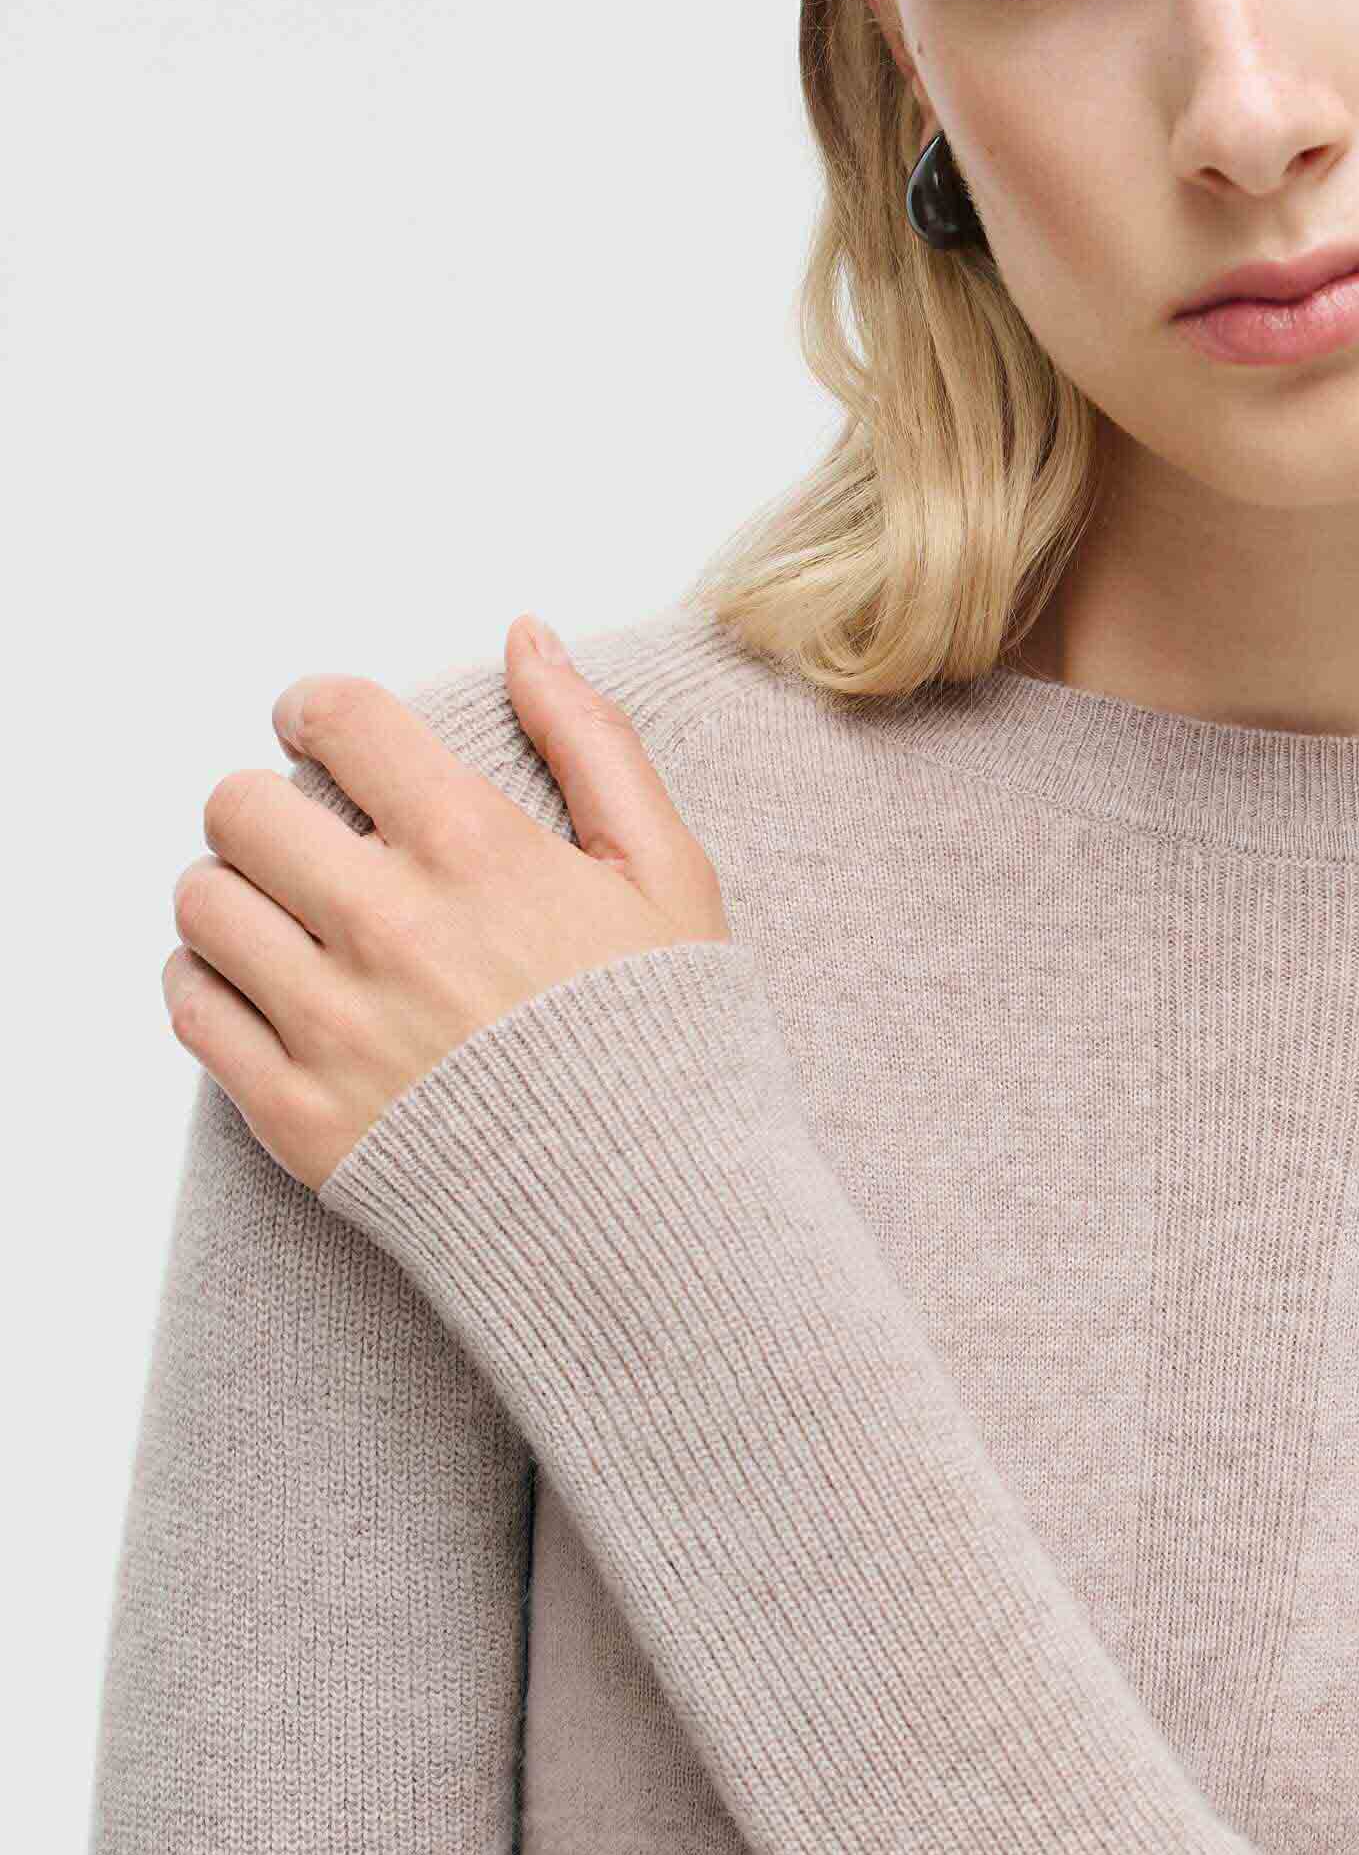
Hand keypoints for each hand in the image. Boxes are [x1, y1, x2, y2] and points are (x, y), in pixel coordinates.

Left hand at [162, 614, 729, 1193]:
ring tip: (287, 919)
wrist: (652, 1215)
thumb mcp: (668, 873)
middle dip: (266, 804)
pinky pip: (193, 1011)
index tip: (321, 728)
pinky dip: (214, 987)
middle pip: (239, 807)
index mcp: (477, 852)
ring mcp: (333, 1024)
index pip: (338, 719)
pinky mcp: (296, 1113)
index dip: (315, 707)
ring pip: (202, 904)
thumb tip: (530, 640)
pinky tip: (273, 992)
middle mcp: (389, 926)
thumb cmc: (669, 1042)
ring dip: (235, 895)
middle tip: (304, 835)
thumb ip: (594, 743)